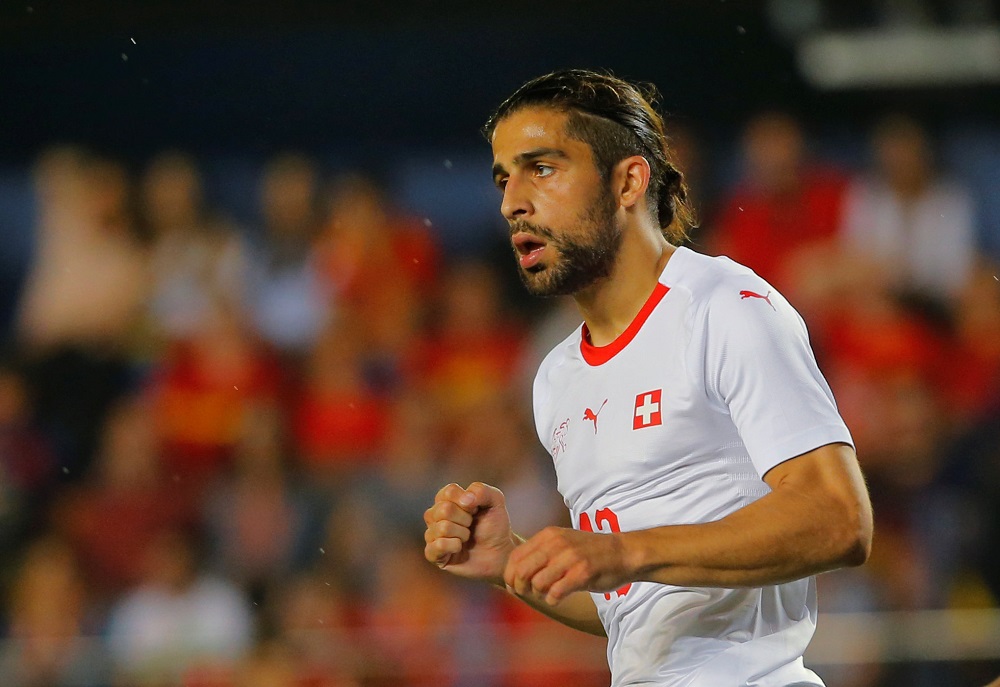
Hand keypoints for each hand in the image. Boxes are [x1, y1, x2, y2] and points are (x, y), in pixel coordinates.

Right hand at [423, 482, 517, 585]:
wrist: (499, 553)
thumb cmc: (494, 525)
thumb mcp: (495, 500)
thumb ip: (481, 490)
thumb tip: (465, 499)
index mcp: (447, 499)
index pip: (449, 492)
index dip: (467, 501)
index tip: (476, 509)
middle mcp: (435, 515)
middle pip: (444, 509)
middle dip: (465, 519)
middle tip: (472, 525)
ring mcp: (432, 534)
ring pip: (442, 528)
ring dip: (462, 534)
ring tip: (467, 537)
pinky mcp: (433, 554)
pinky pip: (438, 546)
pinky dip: (454, 546)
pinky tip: (459, 548)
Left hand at [504, 526, 631, 604]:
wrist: (623, 553)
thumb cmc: (590, 552)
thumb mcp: (562, 544)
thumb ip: (540, 554)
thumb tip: (513, 575)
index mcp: (548, 535)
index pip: (515, 557)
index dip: (509, 576)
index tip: (514, 588)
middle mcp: (556, 544)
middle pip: (522, 571)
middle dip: (520, 588)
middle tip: (529, 594)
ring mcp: (570, 557)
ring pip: (537, 583)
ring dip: (539, 594)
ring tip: (548, 594)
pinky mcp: (582, 573)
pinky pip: (555, 593)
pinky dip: (552, 600)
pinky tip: (558, 598)